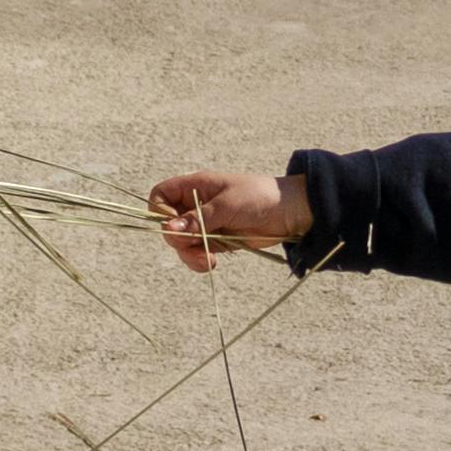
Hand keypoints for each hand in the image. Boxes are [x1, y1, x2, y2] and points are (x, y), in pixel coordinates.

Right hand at [147, 170, 311, 269]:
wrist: (290, 212)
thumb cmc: (259, 197)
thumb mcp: (227, 205)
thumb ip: (198, 219)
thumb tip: (170, 230)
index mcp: (195, 187)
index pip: (161, 196)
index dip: (160, 212)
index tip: (173, 225)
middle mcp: (196, 205)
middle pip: (168, 225)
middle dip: (178, 240)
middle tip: (193, 247)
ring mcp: (206, 224)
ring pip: (182, 243)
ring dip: (189, 254)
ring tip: (207, 261)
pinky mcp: (216, 241)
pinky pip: (198, 253)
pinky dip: (200, 261)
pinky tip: (212, 263)